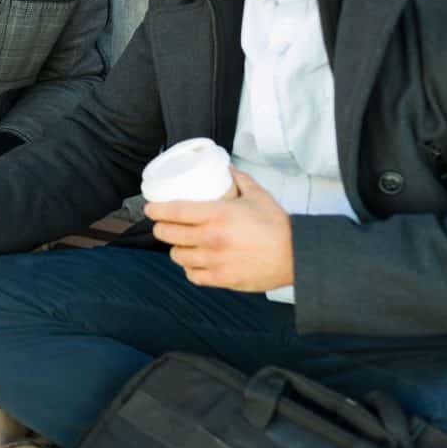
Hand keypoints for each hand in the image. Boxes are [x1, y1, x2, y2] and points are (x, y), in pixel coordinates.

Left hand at [145, 168, 293, 291]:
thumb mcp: (257, 195)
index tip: (150, 208)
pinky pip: (193, 275)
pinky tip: (192, 263)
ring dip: (175, 249)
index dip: (156, 210)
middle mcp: (211, 238)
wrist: (296, 256)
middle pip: (169, 234)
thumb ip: (239, 179)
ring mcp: (214, 261)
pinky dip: (189, 268)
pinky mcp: (221, 279)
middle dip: (161, 228)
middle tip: (162, 225)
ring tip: (179, 243)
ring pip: (178, 256)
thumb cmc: (278, 225)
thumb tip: (226, 168)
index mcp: (217, 215)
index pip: (174, 211)